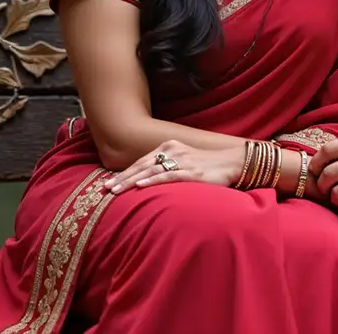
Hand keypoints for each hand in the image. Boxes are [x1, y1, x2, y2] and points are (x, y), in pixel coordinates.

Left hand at [103, 140, 244, 192]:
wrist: (232, 163)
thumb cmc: (207, 165)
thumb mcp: (185, 161)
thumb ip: (167, 167)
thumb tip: (147, 180)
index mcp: (170, 146)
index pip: (142, 161)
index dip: (124, 172)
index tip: (109, 182)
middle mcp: (174, 151)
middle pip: (142, 165)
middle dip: (122, 177)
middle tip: (105, 188)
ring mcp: (182, 161)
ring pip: (150, 171)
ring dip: (130, 181)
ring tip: (115, 190)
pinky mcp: (191, 173)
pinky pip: (168, 176)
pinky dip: (152, 181)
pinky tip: (140, 186)